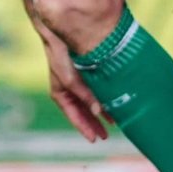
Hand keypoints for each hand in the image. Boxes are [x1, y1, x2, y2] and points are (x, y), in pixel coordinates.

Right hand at [37, 24, 108, 142]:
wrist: (59, 32)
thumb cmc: (60, 56)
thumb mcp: (71, 79)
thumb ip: (85, 96)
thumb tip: (99, 112)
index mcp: (61, 93)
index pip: (74, 116)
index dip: (84, 128)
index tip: (95, 139)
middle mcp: (68, 89)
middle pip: (82, 111)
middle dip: (94, 123)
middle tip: (106, 135)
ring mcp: (76, 80)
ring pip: (89, 101)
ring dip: (100, 111)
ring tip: (113, 122)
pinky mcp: (85, 71)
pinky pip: (94, 89)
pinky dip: (102, 97)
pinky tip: (111, 101)